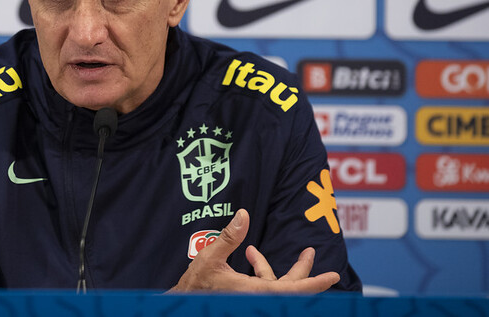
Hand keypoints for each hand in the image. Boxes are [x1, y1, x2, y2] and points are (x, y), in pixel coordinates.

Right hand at [168, 209, 339, 293]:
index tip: (333, 276)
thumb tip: (244, 215)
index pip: (293, 290)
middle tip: (308, 252)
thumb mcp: (210, 257)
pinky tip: (248, 256)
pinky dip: (261, 272)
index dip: (315, 284)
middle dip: (302, 269)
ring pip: (277, 286)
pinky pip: (265, 286)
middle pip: (291, 287)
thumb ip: (229, 237)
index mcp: (254, 292)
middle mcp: (258, 299)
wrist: (186, 302)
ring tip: (253, 250)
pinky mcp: (248, 299)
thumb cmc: (196, 284)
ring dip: (272, 267)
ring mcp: (254, 300)